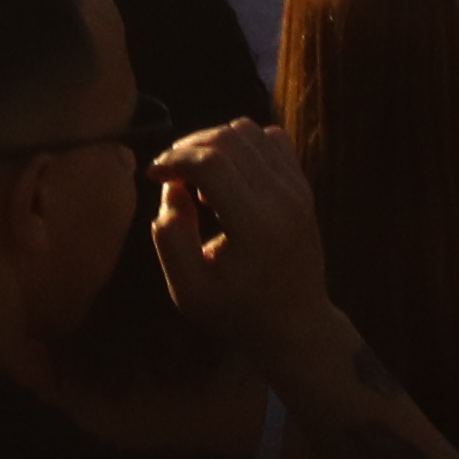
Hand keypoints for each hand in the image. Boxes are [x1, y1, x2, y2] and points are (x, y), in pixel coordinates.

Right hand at [147, 118, 330, 339]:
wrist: (295, 327)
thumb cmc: (237, 313)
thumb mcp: (188, 290)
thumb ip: (170, 236)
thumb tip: (172, 186)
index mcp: (256, 226)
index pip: (211, 162)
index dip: (174, 158)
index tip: (153, 174)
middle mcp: (283, 199)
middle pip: (228, 139)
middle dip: (188, 146)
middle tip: (170, 173)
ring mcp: (299, 190)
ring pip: (249, 131)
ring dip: (214, 143)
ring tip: (200, 179)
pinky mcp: (304, 188)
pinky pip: (270, 140)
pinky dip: (242, 145)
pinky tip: (228, 176)